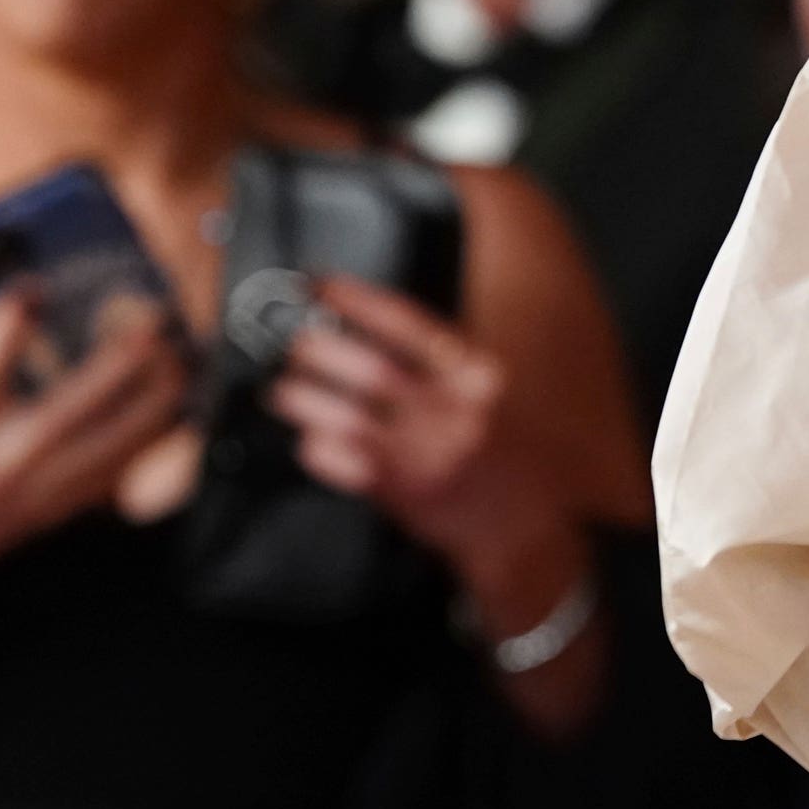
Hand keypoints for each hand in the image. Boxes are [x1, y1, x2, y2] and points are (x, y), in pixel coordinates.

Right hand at [0, 289, 188, 630]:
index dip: (16, 317)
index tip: (39, 284)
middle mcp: (8, 452)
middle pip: (79, 403)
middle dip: (123, 360)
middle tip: (155, 317)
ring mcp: (44, 482)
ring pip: (120, 439)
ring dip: (158, 396)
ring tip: (185, 354)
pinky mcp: (67, 503)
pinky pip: (129, 469)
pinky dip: (160, 437)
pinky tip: (185, 406)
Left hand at [268, 278, 571, 594]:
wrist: (523, 523)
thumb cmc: (499, 451)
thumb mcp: (486, 394)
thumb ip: (441, 365)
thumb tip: (368, 326)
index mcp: (476, 375)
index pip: (409, 323)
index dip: (357, 300)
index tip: (321, 284)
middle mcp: (453, 410)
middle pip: (372, 368)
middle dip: (322, 351)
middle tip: (297, 344)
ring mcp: (427, 453)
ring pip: (347, 416)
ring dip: (305, 399)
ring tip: (284, 391)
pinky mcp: (403, 492)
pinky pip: (344, 463)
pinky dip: (317, 448)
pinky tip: (308, 440)